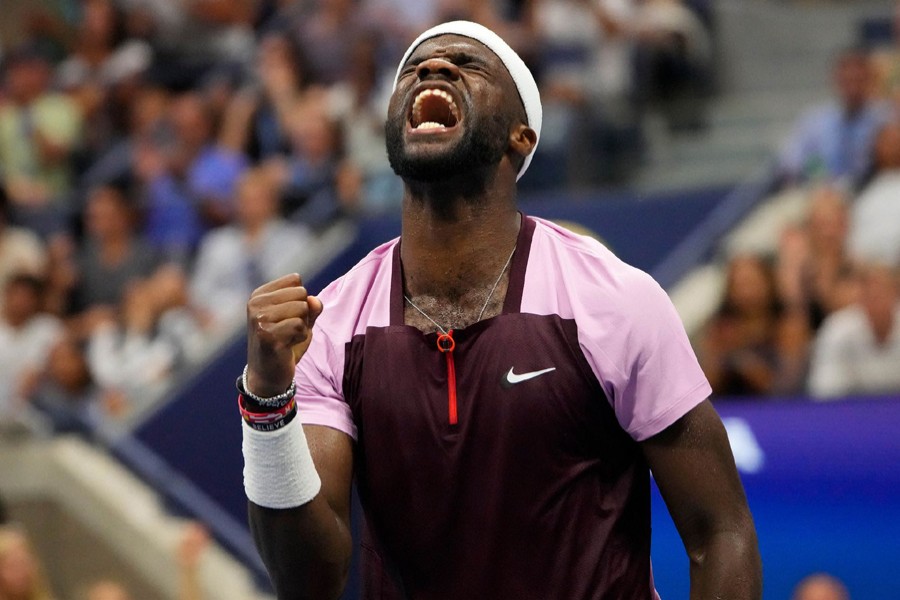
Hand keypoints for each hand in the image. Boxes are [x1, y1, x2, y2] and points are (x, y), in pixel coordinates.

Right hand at [246, 274, 322, 396]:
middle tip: (287, 331)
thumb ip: (311, 307)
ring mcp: (259, 319)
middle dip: (302, 314)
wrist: (267, 376)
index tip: (286, 318)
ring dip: (302, 327)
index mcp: (259, 295)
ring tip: (286, 339)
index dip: (300, 300)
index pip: (295, 280)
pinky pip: (301, 327)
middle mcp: (256, 304)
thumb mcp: (300, 321)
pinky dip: (300, 338)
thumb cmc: (284, 344)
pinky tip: (286, 347)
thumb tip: (315, 301)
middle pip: (301, 293)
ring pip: (303, 309)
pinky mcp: (267, 335)